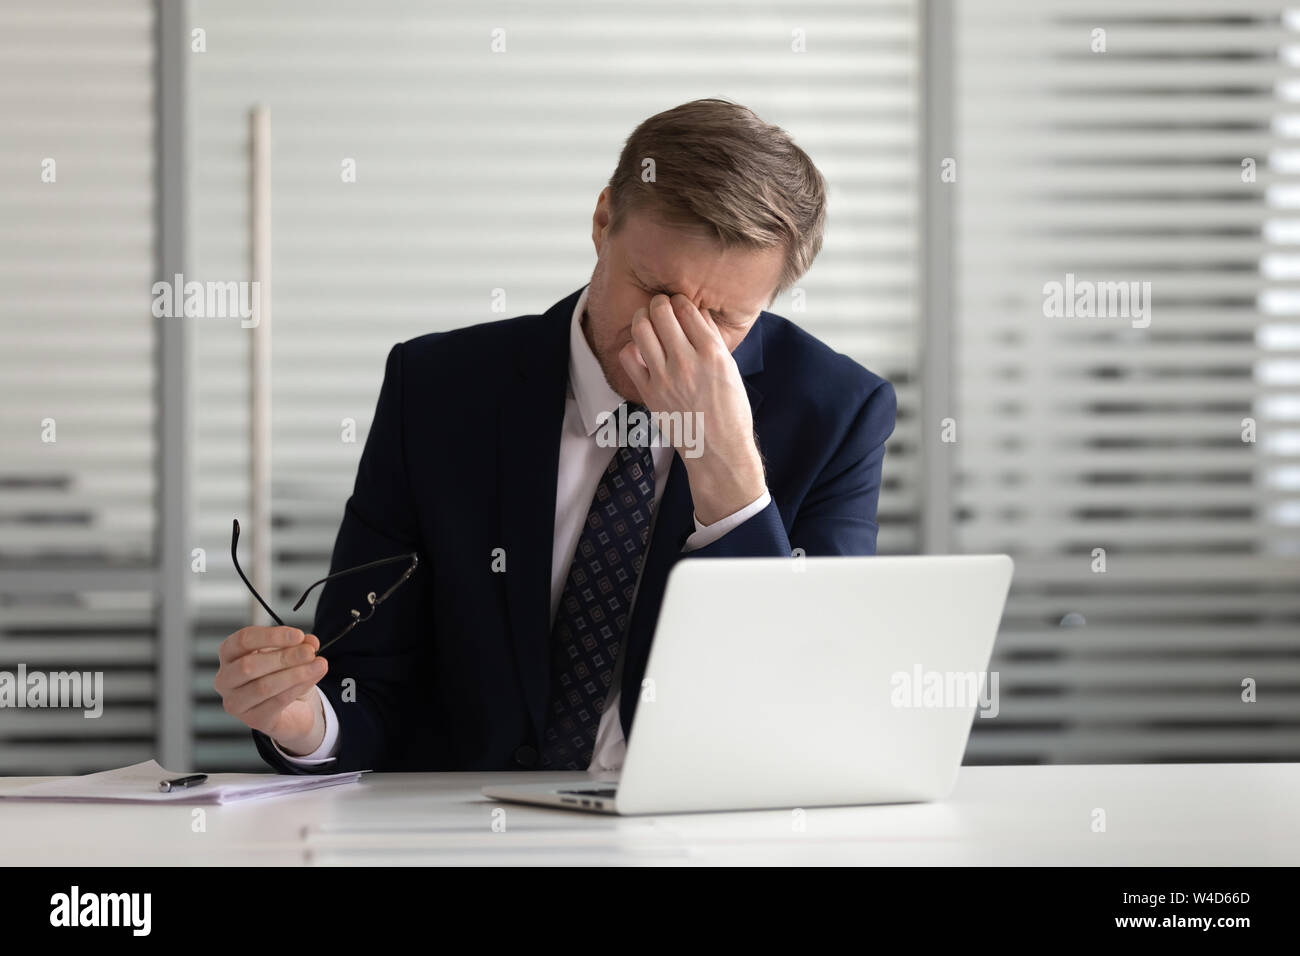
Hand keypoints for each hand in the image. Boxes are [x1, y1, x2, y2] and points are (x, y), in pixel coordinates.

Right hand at [214, 626, 327, 755]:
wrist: (291, 709)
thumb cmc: (281, 676)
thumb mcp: (289, 654)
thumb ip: (299, 645)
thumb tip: (310, 642)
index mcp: (229, 655)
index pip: (243, 640)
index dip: (272, 636)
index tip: (298, 635)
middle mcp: (225, 680)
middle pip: (249, 665)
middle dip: (284, 657)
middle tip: (310, 652)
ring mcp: (236, 703)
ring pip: (264, 686)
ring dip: (295, 673)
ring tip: (318, 665)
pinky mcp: (253, 720)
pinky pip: (276, 702)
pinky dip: (297, 687)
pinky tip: (311, 679)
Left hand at [619, 293, 765, 524]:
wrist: (718, 449)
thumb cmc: (729, 410)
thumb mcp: (730, 369)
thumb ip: (712, 339)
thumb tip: (696, 312)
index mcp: (712, 352)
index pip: (686, 307)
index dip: (679, 300)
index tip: (679, 304)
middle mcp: (687, 361)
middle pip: (661, 311)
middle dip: (659, 303)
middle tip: (660, 308)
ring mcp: (665, 377)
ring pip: (640, 328)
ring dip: (642, 319)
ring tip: (647, 322)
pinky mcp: (649, 392)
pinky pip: (628, 357)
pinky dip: (631, 348)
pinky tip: (641, 351)